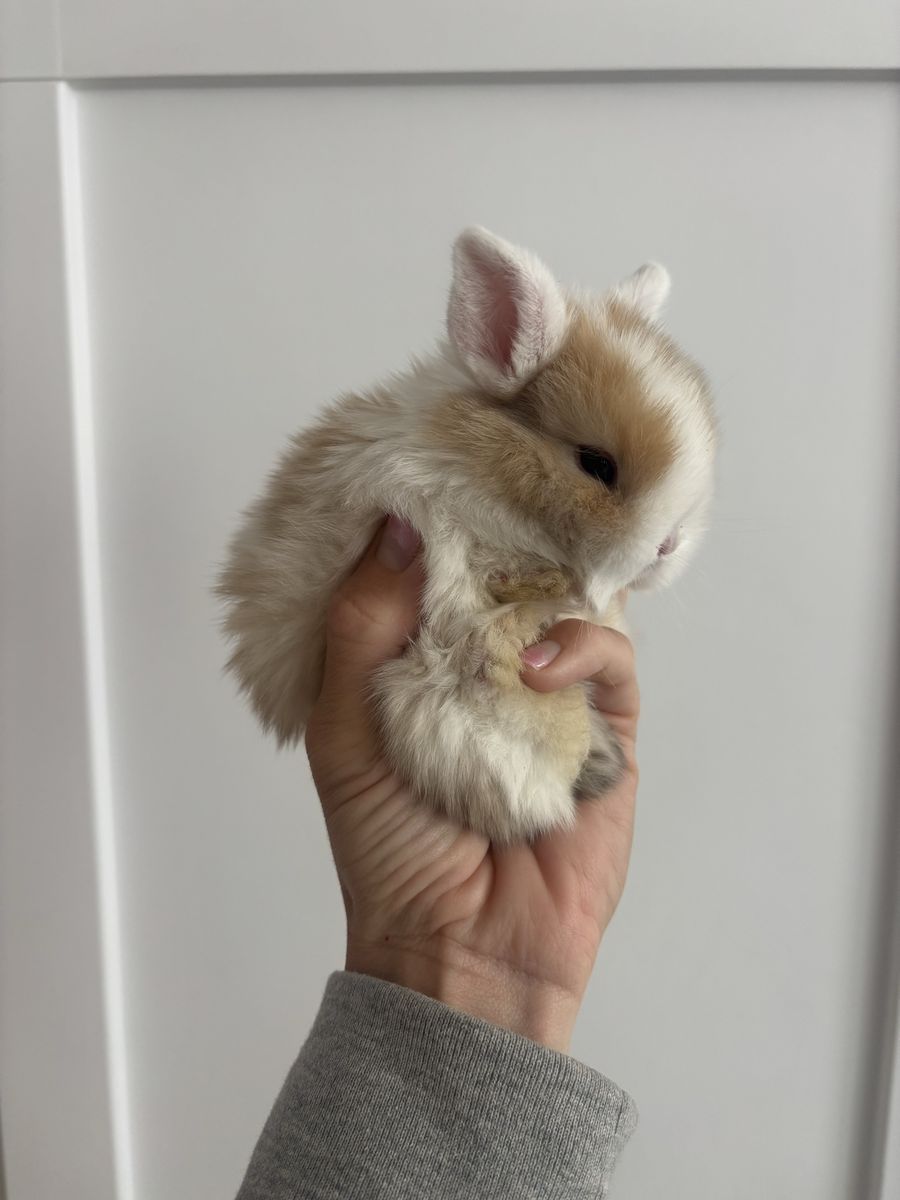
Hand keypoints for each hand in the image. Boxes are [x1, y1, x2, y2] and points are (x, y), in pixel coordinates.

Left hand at [305, 516, 639, 1052]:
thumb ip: (360, 628)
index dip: (432, 522)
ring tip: (515, 571)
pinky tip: (537, 666)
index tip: (428, 467)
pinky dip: (581, 646)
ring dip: (542, 578)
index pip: (433, 572)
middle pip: (507, 572)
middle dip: (501, 530)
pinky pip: (609, 659)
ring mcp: (551, 696)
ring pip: (566, 601)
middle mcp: (488, 670)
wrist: (461, 950)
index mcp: (421, 666)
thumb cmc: (389, 848)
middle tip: (496, 481)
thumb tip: (395, 529)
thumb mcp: (344, 729)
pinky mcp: (606, 730)